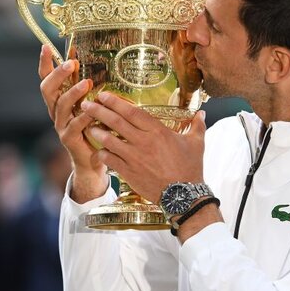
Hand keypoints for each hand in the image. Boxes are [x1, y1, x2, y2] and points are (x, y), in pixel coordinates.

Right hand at [38, 45, 106, 200]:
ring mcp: (60, 125)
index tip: (45, 47)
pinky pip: (75, 125)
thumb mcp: (87, 104)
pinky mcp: (69, 139)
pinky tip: (92, 110)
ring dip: (73, 93)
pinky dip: (84, 116)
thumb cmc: (92, 127)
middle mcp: (55, 111)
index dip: (44, 63)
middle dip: (58, 75)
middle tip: (71, 64)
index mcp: (57, 101)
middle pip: (48, 89)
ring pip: (61, 105)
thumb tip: (89, 61)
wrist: (91, 160)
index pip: (46, 78)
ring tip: (86, 83)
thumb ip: (85, 87)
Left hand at [81, 91, 206, 203]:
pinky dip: (101, 154)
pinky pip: (110, 160)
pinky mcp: (129, 172)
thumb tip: (202, 113)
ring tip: (87, 125)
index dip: (116, 102)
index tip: (104, 95)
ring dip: (96, 132)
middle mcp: (144, 141)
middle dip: (99, 111)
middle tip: (86, 105)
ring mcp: (134, 157)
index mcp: (158, 131)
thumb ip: (197, 126)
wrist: (183, 195)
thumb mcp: (197, 144)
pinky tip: (97, 152)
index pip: (133, 112)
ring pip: (109, 140)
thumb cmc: (190, 168)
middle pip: (116, 122)